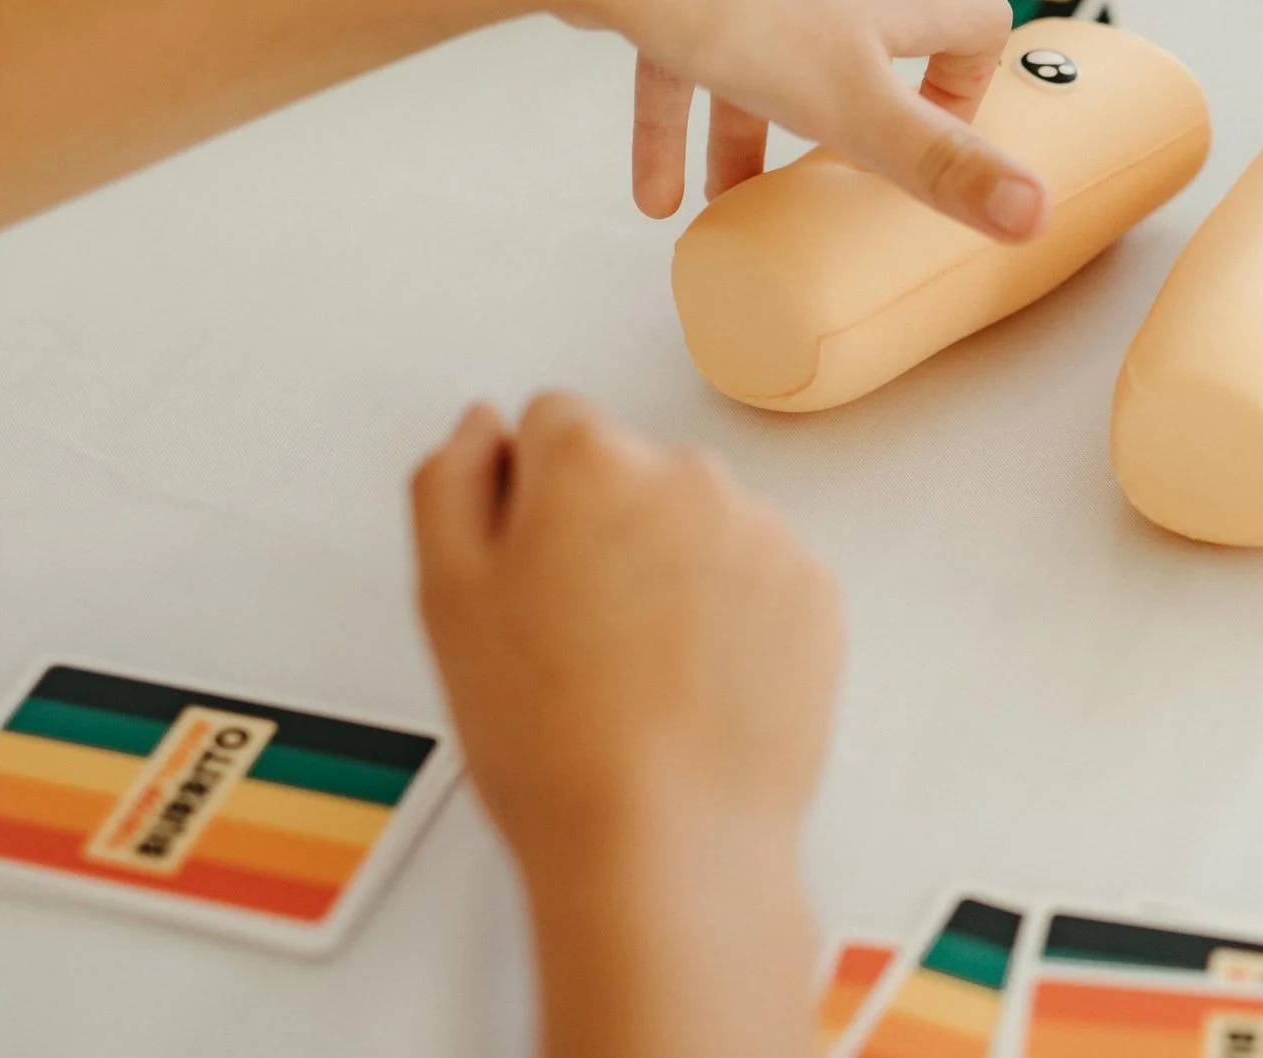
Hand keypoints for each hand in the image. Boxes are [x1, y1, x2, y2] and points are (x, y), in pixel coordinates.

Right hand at [410, 394, 842, 870]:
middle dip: (600, 529)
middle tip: (570, 637)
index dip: (526, 498)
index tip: (526, 567)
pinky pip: (760, 578)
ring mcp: (764, 533)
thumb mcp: (447, 598)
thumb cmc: (552, 736)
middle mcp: (689, 475)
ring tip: (634, 676)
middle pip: (630, 471)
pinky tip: (692, 687)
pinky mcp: (815, 594)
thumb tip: (482, 426)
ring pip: (698, 526)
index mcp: (590, 459)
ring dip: (670, 571)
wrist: (667, 840)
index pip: (550, 423)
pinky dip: (732, 616)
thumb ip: (451, 481)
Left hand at [559, 0, 1046, 237]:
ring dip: (758, 130)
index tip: (935, 144)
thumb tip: (1039, 214)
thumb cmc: (744, 10)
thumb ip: (943, 165)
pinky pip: (698, 50)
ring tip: (733, 200)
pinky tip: (656, 195)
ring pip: (778, 54)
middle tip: (841, 175)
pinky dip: (683, 116)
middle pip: (878, 42)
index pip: (978, 23)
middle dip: (858, 117)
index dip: (971, 88)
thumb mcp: (856, 108)